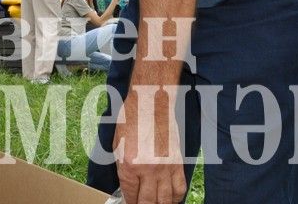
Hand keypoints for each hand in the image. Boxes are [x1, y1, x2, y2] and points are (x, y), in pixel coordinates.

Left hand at [113, 88, 186, 203]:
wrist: (151, 105)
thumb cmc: (131, 121)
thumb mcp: (118, 145)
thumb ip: (122, 168)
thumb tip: (127, 187)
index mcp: (128, 164)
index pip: (130, 194)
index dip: (130, 203)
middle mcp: (147, 169)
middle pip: (148, 202)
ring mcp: (164, 168)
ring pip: (166, 200)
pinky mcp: (177, 164)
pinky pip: (179, 189)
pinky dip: (176, 199)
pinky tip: (171, 200)